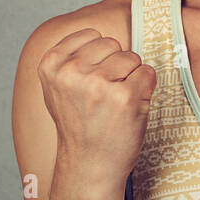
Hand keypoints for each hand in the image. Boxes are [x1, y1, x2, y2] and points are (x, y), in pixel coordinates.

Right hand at [37, 28, 156, 196]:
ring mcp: (98, 84)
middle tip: (104, 98)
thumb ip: (70, 58)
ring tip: (115, 104)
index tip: (91, 83)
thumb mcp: (58, 87)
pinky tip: (130, 109)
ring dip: (131, 78)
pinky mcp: (126, 96)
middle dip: (116, 66)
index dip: (99, 58)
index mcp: (51, 64)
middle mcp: (71, 71)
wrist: (89, 166)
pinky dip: (146, 89)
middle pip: (113, 44)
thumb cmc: (79, 125)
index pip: (92, 35)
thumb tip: (97, 33)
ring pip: (132, 57)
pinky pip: (148, 72)